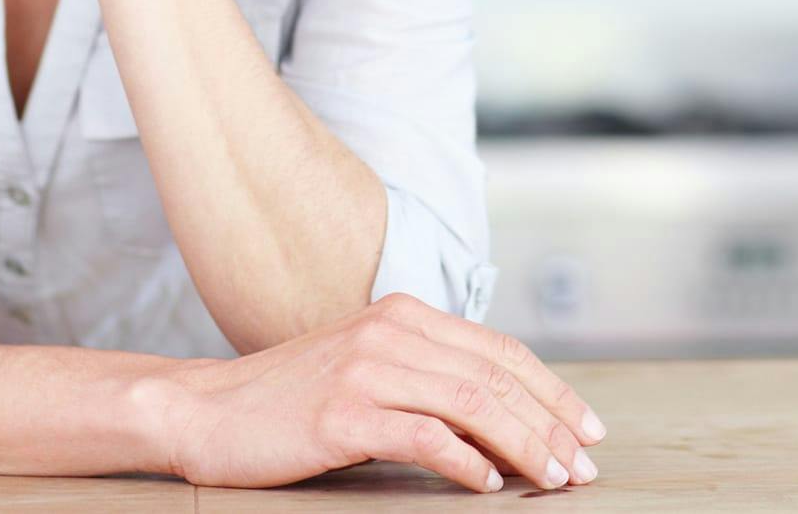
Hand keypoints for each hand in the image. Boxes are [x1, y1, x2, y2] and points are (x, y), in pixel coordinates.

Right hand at [148, 293, 604, 492]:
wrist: (209, 411)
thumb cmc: (290, 399)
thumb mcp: (365, 368)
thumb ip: (423, 373)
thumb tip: (500, 412)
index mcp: (399, 314)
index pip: (497, 349)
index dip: (551, 390)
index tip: (587, 429)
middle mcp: (387, 330)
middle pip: (494, 375)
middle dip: (551, 423)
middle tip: (584, 467)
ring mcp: (364, 369)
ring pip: (470, 402)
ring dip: (523, 445)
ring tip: (552, 479)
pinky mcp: (342, 413)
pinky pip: (422, 435)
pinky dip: (465, 459)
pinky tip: (486, 483)